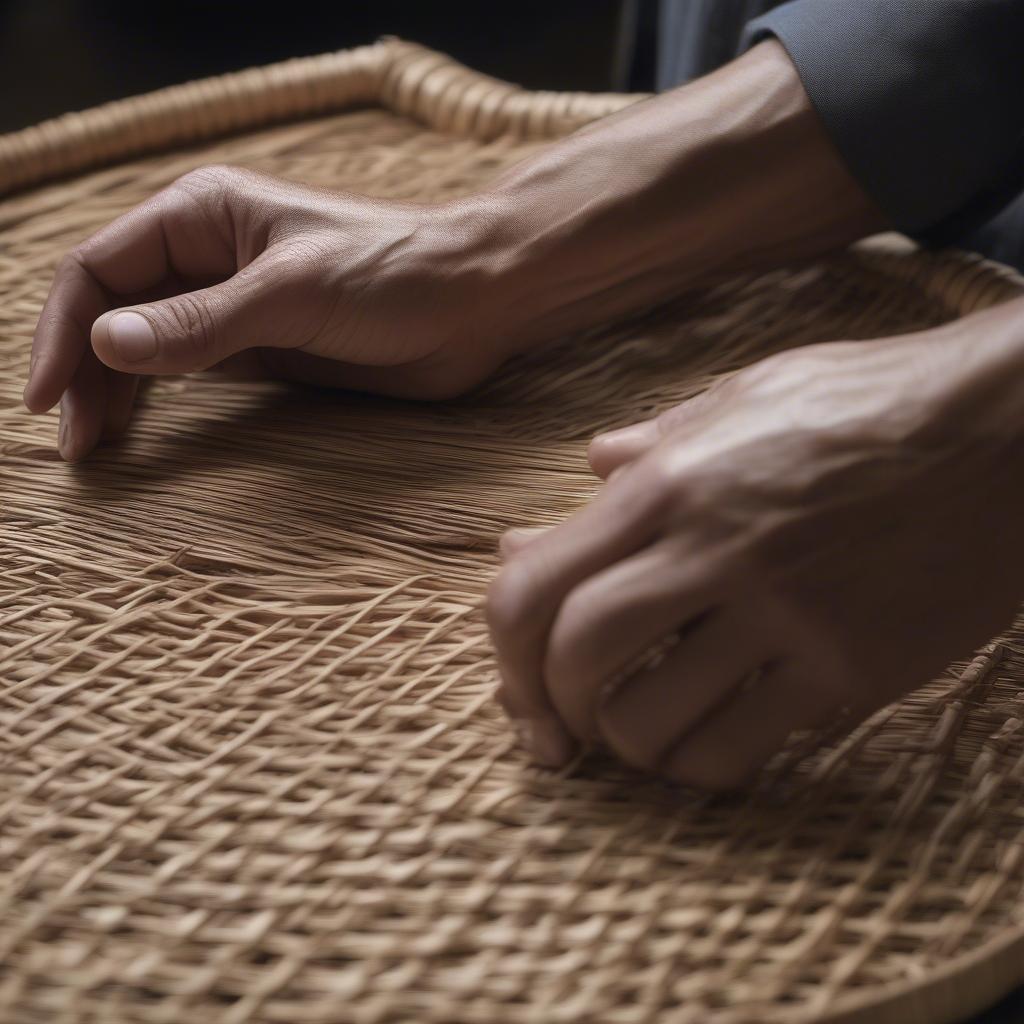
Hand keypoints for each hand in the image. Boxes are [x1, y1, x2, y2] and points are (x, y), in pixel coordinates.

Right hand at [24, 164, 507, 459]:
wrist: (477, 301)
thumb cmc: (397, 272)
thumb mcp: (293, 292)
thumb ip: (202, 321)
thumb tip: (105, 342)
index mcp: (204, 216)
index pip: (101, 270)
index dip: (64, 332)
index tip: (48, 398)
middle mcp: (211, 257)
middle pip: (116, 312)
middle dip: (85, 371)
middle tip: (77, 443)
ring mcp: (237, 306)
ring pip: (149, 346)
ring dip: (118, 391)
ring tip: (98, 447)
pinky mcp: (267, 348)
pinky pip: (195, 372)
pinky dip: (164, 400)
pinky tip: (145, 431)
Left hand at [487, 305, 1023, 787]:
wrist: (1012, 428)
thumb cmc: (872, 400)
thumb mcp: (747, 392)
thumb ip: (655, 440)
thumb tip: (588, 466)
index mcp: (670, 480)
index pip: (533, 584)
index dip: (504, 650)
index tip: (518, 681)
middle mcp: (713, 547)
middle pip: (577, 658)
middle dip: (550, 707)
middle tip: (563, 725)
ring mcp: (786, 614)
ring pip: (651, 721)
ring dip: (624, 744)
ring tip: (636, 731)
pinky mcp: (851, 668)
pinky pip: (741, 750)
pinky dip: (699, 766)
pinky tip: (704, 744)